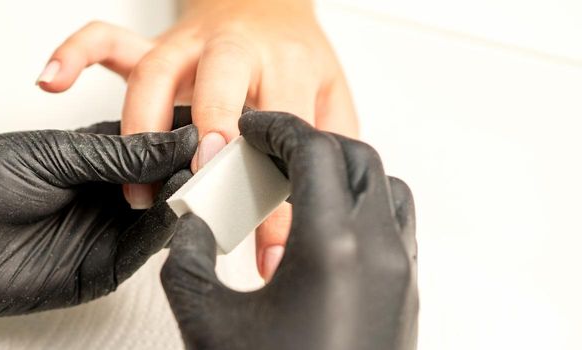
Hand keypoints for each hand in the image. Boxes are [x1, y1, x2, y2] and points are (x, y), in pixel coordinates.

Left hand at [0, 110, 196, 338]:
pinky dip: (164, 234)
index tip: (213, 128)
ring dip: (186, 201)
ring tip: (207, 182)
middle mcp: (107, 194)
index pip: (155, 143)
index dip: (185, 136)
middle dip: (194, 170)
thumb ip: (118, 153)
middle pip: (167, 183)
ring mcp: (106, 233)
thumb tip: (176, 139)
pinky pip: (142, 252)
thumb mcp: (54, 154)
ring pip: (163, 218)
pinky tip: (178, 214)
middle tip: (220, 158)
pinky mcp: (101, 270)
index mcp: (96, 156)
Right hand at [36, 0, 357, 279]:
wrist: (266, 4)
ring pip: (152, 72)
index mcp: (284, 63)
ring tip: (138, 190)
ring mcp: (186, 46)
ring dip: (140, 129)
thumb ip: (327, 145)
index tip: (267, 250)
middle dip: (210, 128)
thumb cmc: (293, 55)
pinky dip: (74, 55)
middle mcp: (232, 48)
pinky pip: (105, 40)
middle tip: (201, 186)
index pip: (282, 129)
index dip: (276, 194)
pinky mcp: (151, 46)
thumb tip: (323, 213)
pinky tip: (53, 81)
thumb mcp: (329, 98)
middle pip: (218, 80)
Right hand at [160, 111, 416, 349]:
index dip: (276, 127)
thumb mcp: (206, 317)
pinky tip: (320, 228)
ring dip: (341, 172)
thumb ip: (189, 255)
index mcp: (331, 247)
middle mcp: (378, 253)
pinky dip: (362, 205)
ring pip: (384, 187)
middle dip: (306, 143)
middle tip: (264, 154)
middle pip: (355, 156)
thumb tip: (193, 221)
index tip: (250, 128)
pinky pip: (395, 225)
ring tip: (293, 187)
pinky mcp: (405, 296)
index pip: (314, 148)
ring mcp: (400, 274)